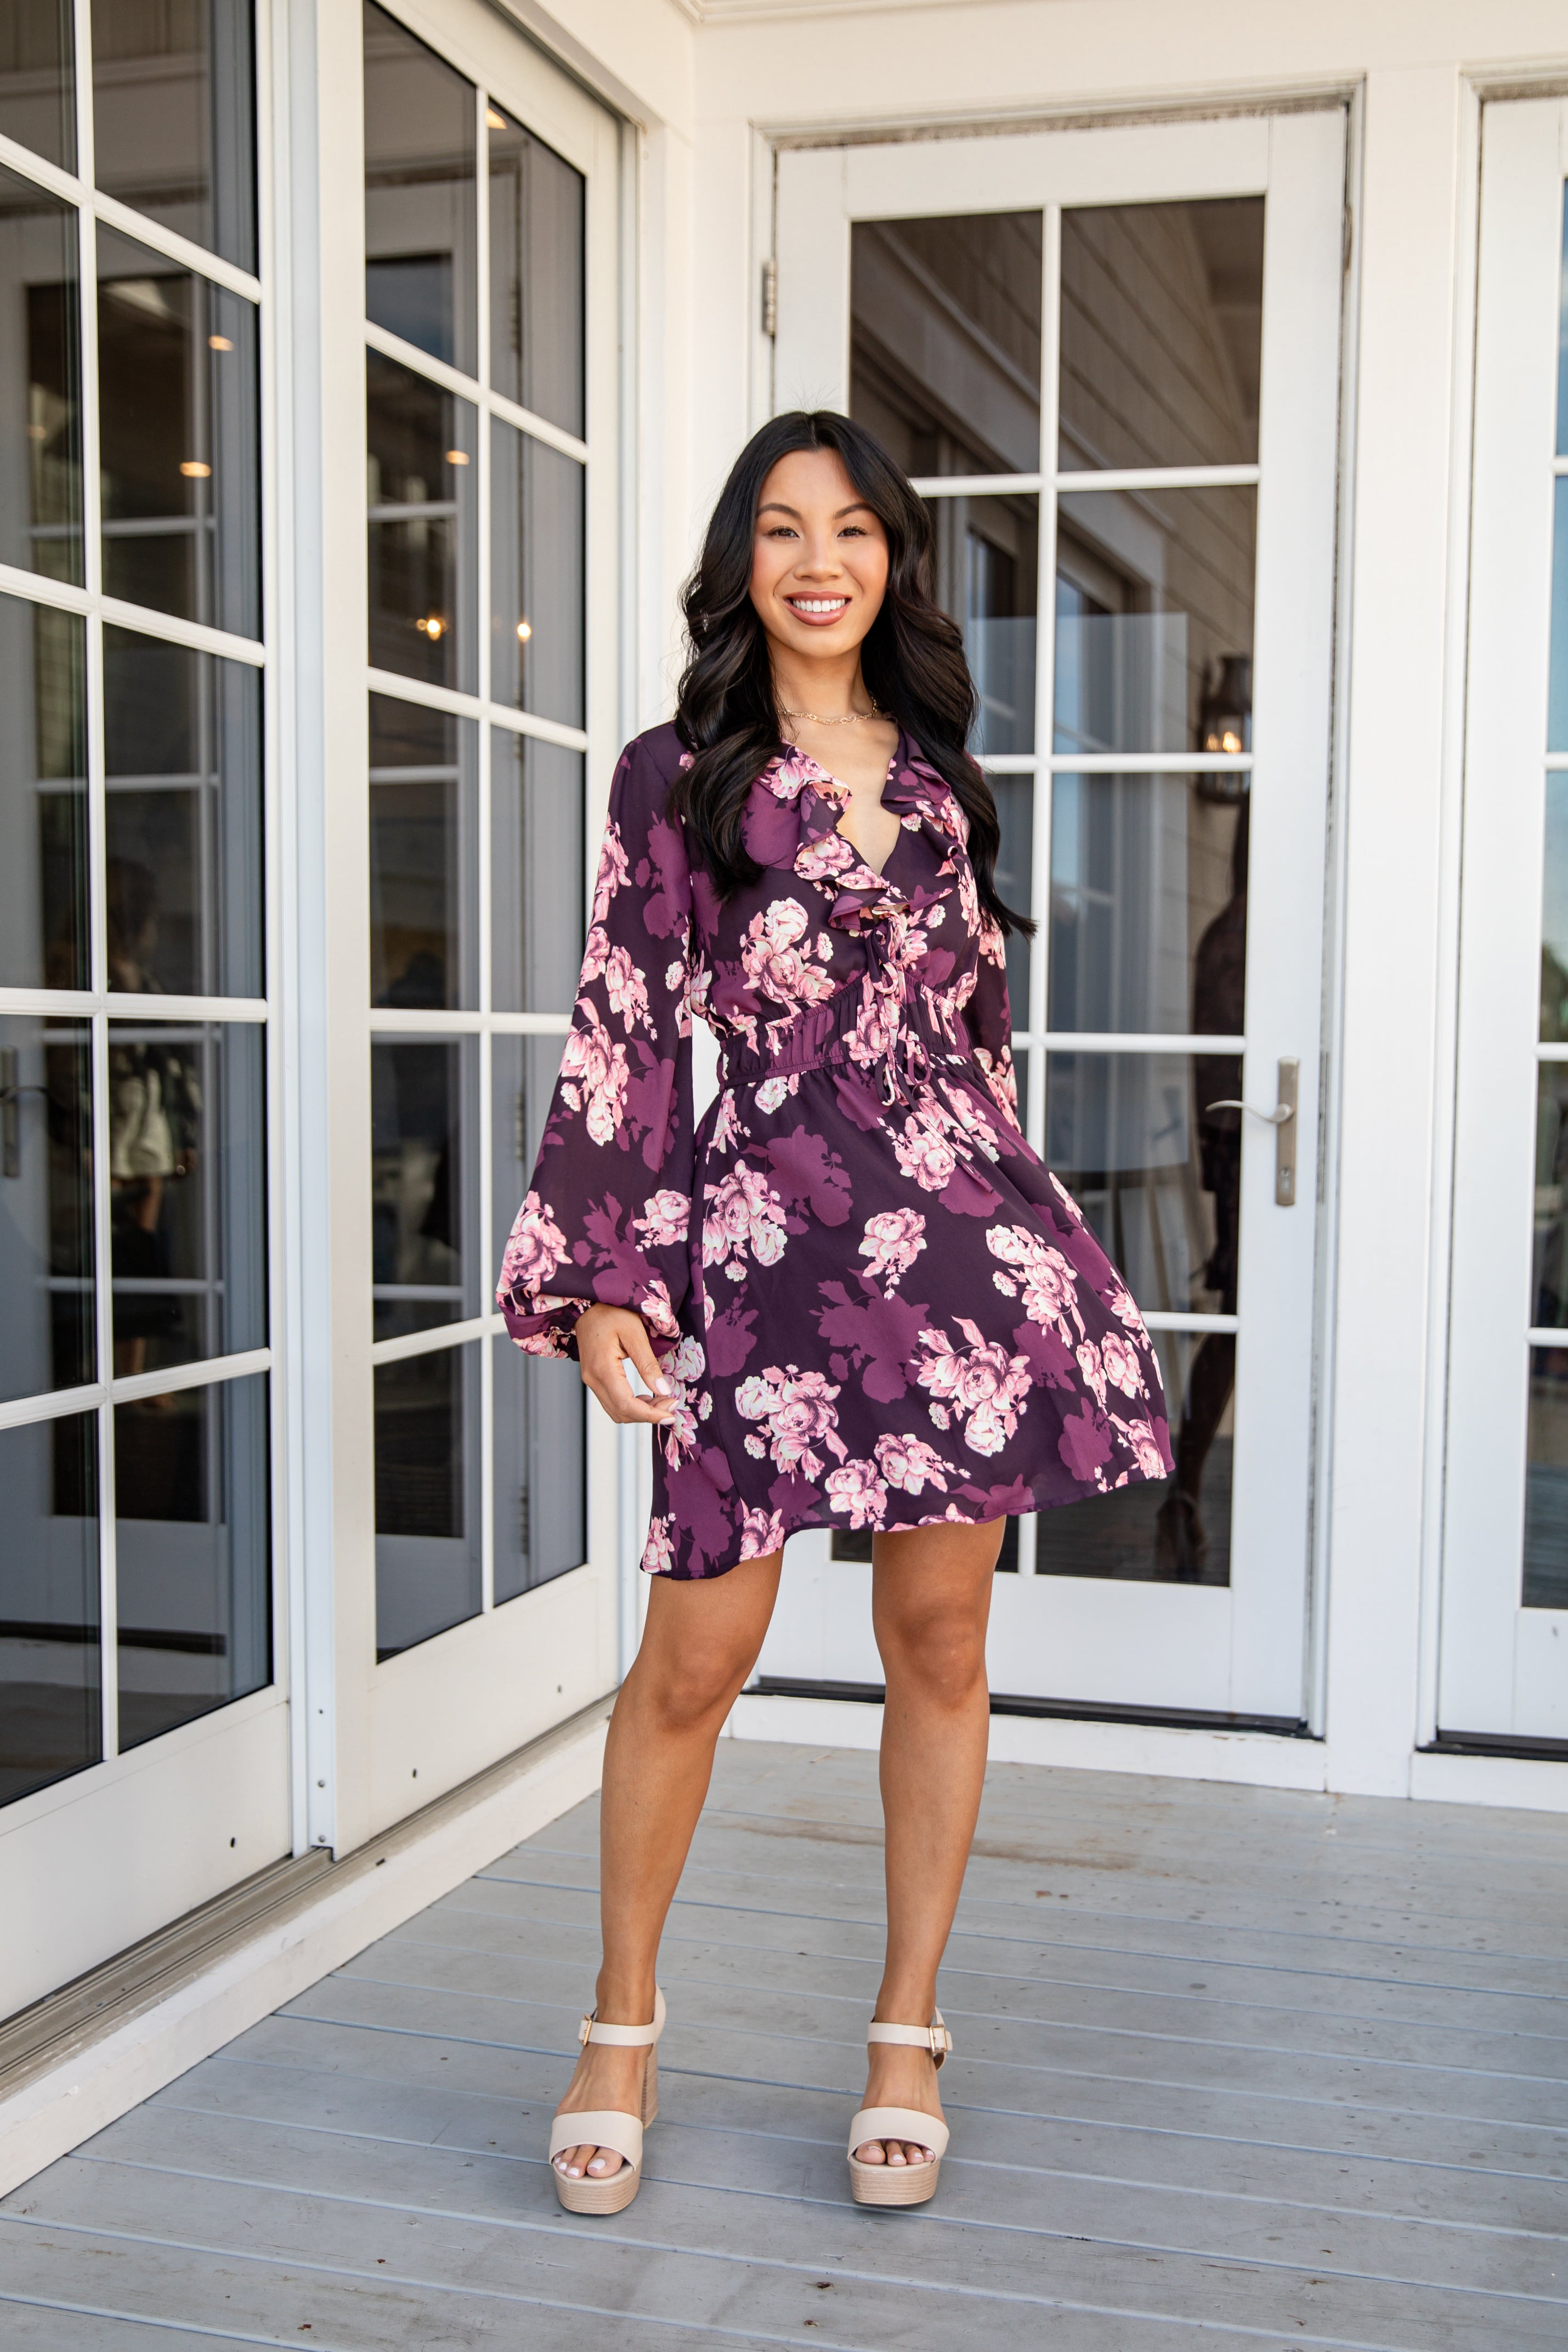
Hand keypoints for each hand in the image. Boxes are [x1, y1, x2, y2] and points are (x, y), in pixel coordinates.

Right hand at [575, 1303, 675, 1425]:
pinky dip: (631, 1406)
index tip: (671, 1415)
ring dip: (640, 1412)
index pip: (626, 1405)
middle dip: (648, 1415)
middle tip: (671, 1405)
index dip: (650, 1415)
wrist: (588, 1305)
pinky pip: (612, 1402)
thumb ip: (648, 1364)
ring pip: (616, 1411)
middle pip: (621, 1413)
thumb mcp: (635, 1333)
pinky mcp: (594, 1379)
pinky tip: (647, 1397)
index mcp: (602, 1369)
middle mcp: (593, 1379)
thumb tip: (663, 1390)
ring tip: (662, 1401)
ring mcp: (591, 1380)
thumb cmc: (611, 1313)